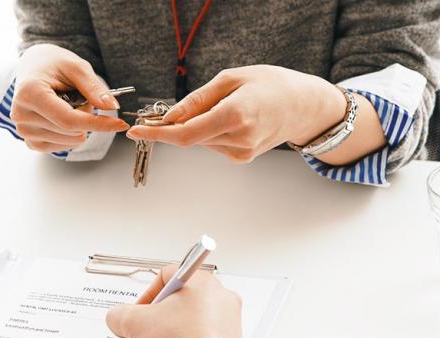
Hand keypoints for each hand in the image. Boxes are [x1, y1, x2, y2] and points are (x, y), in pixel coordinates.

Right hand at [10, 44, 129, 152]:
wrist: (34, 68)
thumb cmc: (54, 65)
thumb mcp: (76, 68)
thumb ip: (94, 88)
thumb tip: (112, 107)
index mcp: (30, 94)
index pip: (69, 120)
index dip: (98, 124)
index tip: (121, 124)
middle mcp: (21, 115)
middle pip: (71, 131)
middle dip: (87, 117)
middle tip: (79, 96)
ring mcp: (24, 131)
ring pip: (69, 140)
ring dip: (79, 125)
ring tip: (68, 104)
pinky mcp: (30, 141)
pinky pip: (61, 147)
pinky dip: (71, 135)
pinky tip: (65, 118)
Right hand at [105, 266, 242, 337]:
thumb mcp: (135, 324)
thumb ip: (120, 315)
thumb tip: (118, 318)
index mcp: (201, 282)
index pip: (167, 277)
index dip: (145, 296)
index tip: (135, 313)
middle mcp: (218, 300)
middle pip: (171, 310)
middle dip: (144, 330)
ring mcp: (224, 326)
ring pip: (180, 331)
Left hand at [125, 65, 345, 162]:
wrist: (304, 105)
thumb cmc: (271, 85)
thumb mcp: (232, 78)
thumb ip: (197, 100)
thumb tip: (169, 117)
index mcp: (235, 115)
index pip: (185, 133)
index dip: (157, 134)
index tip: (135, 131)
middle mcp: (239, 139)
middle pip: (190, 137)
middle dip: (174, 125)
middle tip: (170, 109)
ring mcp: (242, 152)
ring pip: (200, 141)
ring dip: (198, 126)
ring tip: (223, 106)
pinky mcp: (243, 158)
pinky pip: (213, 144)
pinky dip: (211, 132)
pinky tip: (231, 120)